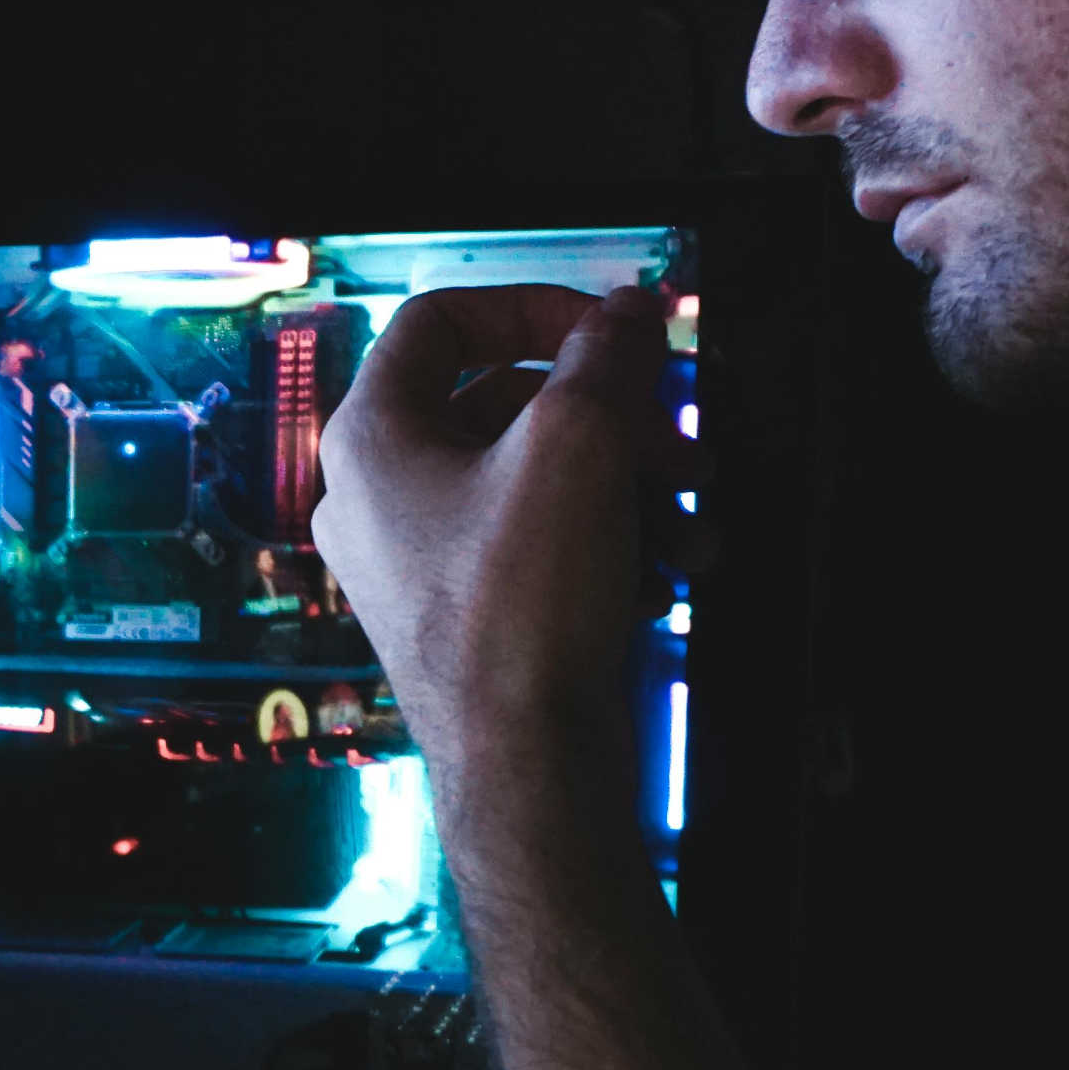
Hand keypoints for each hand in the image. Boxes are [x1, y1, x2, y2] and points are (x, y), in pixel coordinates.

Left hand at [313, 282, 706, 791]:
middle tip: (679, 428)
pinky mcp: (463, 615)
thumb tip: (632, 309)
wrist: (526, 764)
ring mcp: (415, 560)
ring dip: (630, 480)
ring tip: (697, 507)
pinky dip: (608, 541)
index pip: (442, 321)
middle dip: (611, 412)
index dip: (537, 304)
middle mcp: (377, 495)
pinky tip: (673, 565)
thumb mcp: (580, 444)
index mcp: (371, 437)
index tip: (614, 327)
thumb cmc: (523, 605)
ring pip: (535, 480)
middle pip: (505, 405)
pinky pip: (538, 546)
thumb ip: (608, 357)